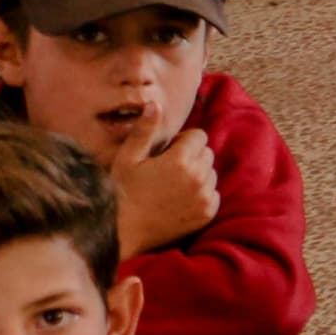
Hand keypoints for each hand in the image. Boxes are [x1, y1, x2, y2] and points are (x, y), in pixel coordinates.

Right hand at [115, 127, 217, 256]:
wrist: (122, 231)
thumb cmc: (121, 191)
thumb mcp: (128, 157)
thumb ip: (145, 130)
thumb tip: (156, 103)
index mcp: (181, 159)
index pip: (199, 136)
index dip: (182, 142)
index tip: (166, 153)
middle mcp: (198, 177)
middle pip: (207, 153)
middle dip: (192, 156)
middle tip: (167, 169)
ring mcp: (205, 197)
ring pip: (212, 173)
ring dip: (198, 174)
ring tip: (173, 185)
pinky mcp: (207, 214)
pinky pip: (214, 194)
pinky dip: (202, 194)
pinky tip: (180, 199)